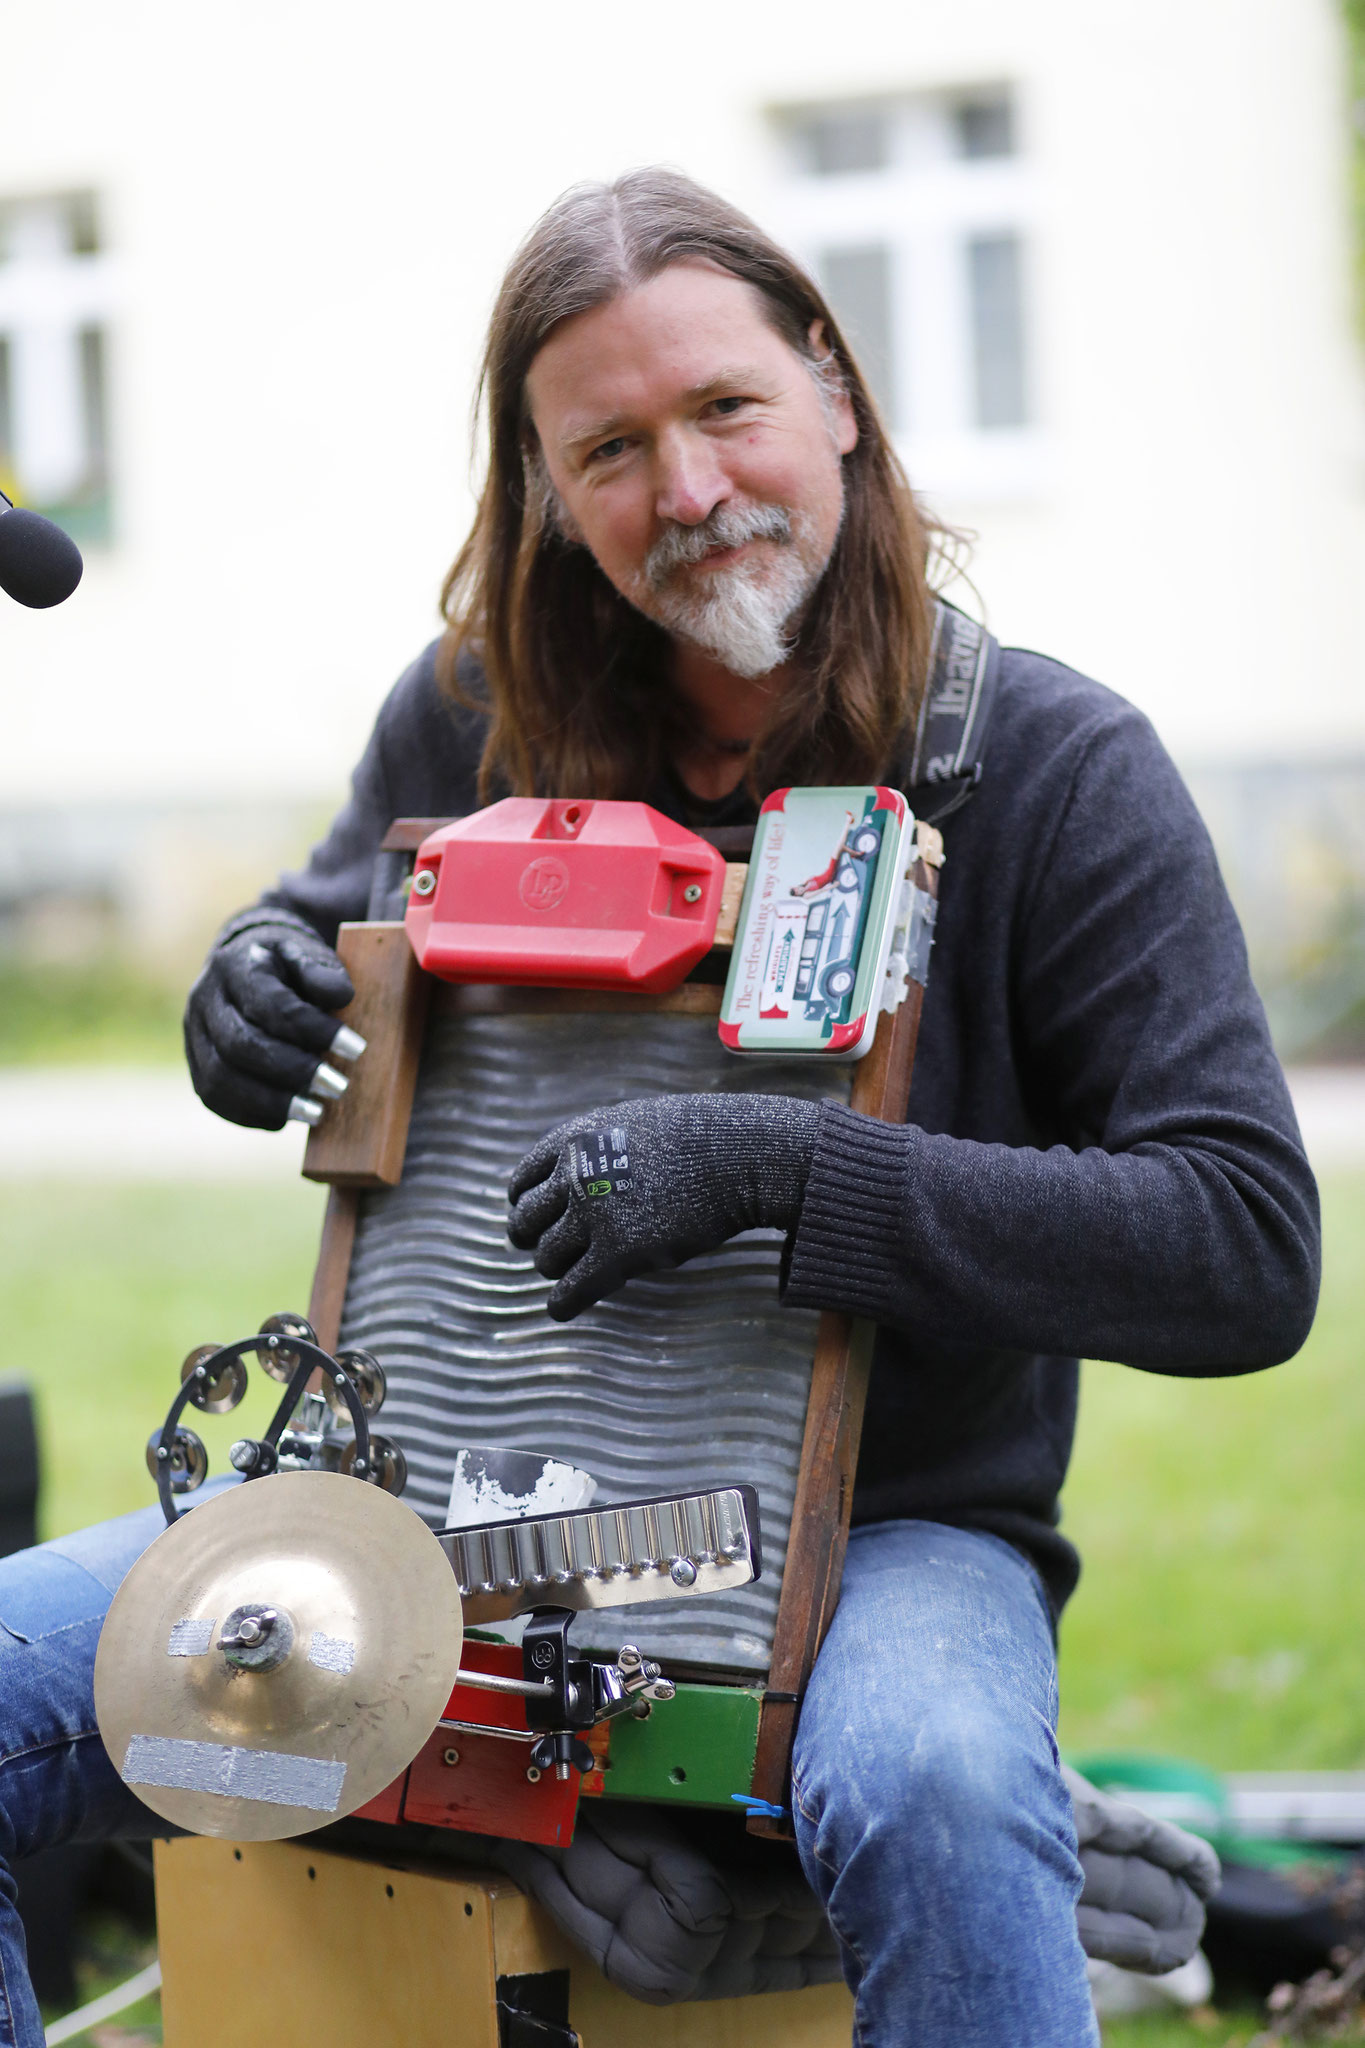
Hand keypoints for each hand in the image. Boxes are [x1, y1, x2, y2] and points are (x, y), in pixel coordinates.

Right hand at [184, 915, 361, 1129]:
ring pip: (220, 1078)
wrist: (246, 968)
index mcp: (234, 966)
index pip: (270, 1005)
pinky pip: (215, 1098)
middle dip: (293, 1071)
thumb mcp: (307, 953)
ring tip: (317, 1112)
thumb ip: (322, 971)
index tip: (356, 1049)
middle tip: (338, 1086)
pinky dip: (253, 1114)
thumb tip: (341, 996)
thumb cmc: (288, 967)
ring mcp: (193, 1035)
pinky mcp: (196, 1065)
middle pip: (240, 1046)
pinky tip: (288, 1117)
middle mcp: (204, 1000)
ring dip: (272, 1101)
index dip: (313, 1030)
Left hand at [507, 1092, 820, 1321]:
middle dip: (532, 1238)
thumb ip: (596, 1149)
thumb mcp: (632, 1124)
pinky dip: (563, 1304)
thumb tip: (576, 1174)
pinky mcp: (618, 1253)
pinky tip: (563, 1310)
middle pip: (526, 1221)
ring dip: (557, 1269)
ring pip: (547, 1258)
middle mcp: (573, 1176)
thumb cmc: (698, 1138)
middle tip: (546, 1250)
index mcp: (573, 1141)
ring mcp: (594, 1215)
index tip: (532, 1218)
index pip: (522, 1182)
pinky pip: (572, 1290)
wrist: (738, 1155)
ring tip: (573, 1273)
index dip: (523, 1204)